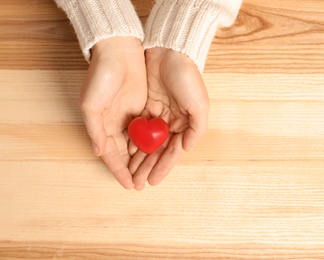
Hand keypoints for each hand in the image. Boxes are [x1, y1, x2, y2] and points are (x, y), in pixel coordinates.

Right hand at [80, 37, 146, 188]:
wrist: (119, 51)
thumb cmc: (101, 76)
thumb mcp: (92, 104)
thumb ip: (95, 129)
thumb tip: (97, 151)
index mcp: (101, 125)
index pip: (111, 154)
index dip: (119, 170)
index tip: (128, 185)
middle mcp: (116, 123)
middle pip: (125, 153)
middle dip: (132, 169)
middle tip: (142, 184)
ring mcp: (130, 116)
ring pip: (138, 144)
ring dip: (143, 159)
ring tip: (151, 174)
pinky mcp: (143, 107)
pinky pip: (148, 130)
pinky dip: (151, 142)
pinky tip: (158, 153)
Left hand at [129, 47, 208, 189]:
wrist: (169, 52)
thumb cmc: (187, 78)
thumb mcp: (200, 105)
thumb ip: (196, 130)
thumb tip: (185, 149)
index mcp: (186, 125)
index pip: (172, 152)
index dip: (163, 167)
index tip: (152, 181)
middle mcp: (172, 123)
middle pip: (158, 151)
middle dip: (148, 167)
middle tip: (138, 182)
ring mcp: (158, 116)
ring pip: (147, 142)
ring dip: (140, 158)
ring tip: (131, 173)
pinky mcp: (146, 107)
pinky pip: (139, 129)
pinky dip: (133, 141)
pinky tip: (126, 152)